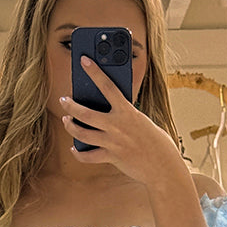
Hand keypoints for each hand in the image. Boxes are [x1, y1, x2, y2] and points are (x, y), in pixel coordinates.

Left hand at [59, 57, 183, 186]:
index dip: (95, 71)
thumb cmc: (155, 141)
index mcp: (127, 111)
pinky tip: (74, 148)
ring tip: (66, 120)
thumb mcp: (141, 121)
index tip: (84, 60)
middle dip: (71, 106)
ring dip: (70, 126)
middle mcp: (117, 125)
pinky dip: (79, 153)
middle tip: (64, 100)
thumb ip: (125, 114)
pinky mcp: (111, 157)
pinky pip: (88, 156)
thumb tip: (108, 111)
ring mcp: (113, 142)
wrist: (162, 166)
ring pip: (82, 133)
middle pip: (86, 113)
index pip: (108, 86)